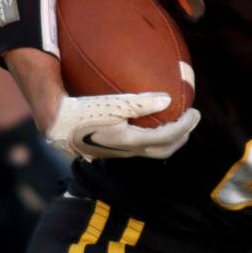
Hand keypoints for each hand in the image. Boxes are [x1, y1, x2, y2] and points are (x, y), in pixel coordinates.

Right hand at [46, 93, 200, 159]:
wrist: (55, 123)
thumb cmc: (80, 109)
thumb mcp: (110, 103)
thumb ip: (139, 102)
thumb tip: (167, 100)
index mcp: (128, 142)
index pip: (166, 138)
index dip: (185, 126)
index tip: (196, 112)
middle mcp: (126, 151)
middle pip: (163, 150)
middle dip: (182, 136)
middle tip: (191, 119)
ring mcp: (118, 153)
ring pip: (152, 150)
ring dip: (168, 138)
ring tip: (177, 122)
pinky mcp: (111, 148)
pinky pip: (140, 145)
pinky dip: (153, 135)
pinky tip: (150, 121)